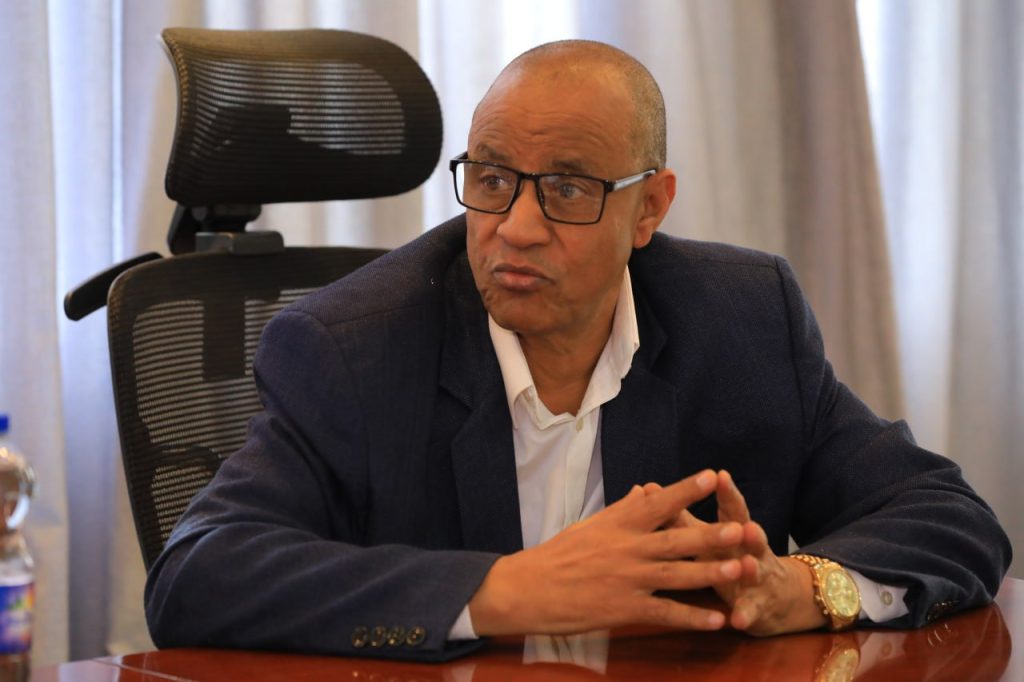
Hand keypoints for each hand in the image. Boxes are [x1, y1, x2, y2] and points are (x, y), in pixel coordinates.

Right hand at [468, 469, 748, 635]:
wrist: (527, 588)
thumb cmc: (557, 555)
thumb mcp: (589, 525)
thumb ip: (621, 511)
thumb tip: (644, 491)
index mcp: (618, 525)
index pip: (657, 503)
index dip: (685, 490)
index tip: (711, 475)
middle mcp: (626, 548)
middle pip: (675, 540)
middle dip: (710, 534)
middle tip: (740, 527)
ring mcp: (626, 579)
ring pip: (676, 575)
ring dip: (710, 572)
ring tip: (740, 569)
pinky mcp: (623, 609)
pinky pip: (665, 613)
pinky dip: (692, 617)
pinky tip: (717, 620)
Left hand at [667, 470, 825, 635]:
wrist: (773, 594)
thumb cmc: (727, 556)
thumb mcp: (705, 536)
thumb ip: (678, 515)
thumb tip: (647, 489)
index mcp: (729, 531)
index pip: (729, 508)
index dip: (725, 493)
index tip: (719, 476)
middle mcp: (745, 550)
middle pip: (746, 536)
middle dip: (743, 530)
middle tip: (744, 525)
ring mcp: (754, 578)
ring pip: (753, 571)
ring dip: (750, 568)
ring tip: (748, 565)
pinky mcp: (756, 606)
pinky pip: (750, 611)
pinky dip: (744, 614)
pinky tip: (737, 620)